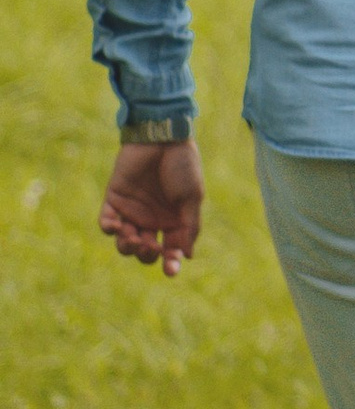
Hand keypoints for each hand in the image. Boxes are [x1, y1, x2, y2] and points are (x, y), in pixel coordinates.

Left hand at [100, 140, 205, 278]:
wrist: (162, 138)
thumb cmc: (182, 166)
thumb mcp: (192, 198)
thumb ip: (189, 226)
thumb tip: (187, 256)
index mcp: (173, 222)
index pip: (170, 251)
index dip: (170, 264)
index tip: (170, 270)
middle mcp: (152, 220)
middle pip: (145, 251)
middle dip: (146, 255)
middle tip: (150, 244)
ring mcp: (132, 212)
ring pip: (124, 242)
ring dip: (128, 246)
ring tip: (133, 238)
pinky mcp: (114, 200)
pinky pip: (107, 223)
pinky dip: (110, 229)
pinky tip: (117, 227)